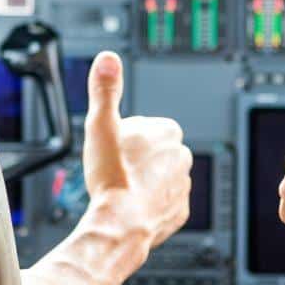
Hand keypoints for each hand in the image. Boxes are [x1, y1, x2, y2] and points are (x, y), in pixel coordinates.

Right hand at [81, 51, 191, 249]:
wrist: (121, 225)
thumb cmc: (112, 178)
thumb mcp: (102, 125)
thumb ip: (105, 90)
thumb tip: (107, 59)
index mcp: (167, 131)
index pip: (142, 126)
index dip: (122, 137)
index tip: (112, 149)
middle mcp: (182, 157)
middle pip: (151, 152)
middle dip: (134, 159)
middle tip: (114, 170)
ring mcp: (183, 186)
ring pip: (157, 177)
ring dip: (141, 181)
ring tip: (121, 190)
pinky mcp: (179, 212)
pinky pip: (162, 203)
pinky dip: (148, 204)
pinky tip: (131, 206)